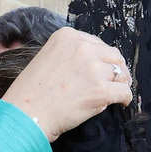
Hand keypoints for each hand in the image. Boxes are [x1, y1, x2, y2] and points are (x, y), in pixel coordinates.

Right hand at [1, 27, 132, 141]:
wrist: (25, 114)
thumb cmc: (30, 93)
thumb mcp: (47, 58)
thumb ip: (69, 55)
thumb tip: (94, 63)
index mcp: (67, 37)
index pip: (97, 43)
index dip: (103, 58)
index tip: (103, 68)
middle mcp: (82, 48)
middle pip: (113, 56)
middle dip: (117, 68)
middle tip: (117, 81)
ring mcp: (93, 69)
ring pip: (120, 74)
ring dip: (120, 84)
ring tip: (117, 93)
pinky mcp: (101, 90)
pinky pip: (124, 91)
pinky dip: (125, 98)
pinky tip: (121, 103)